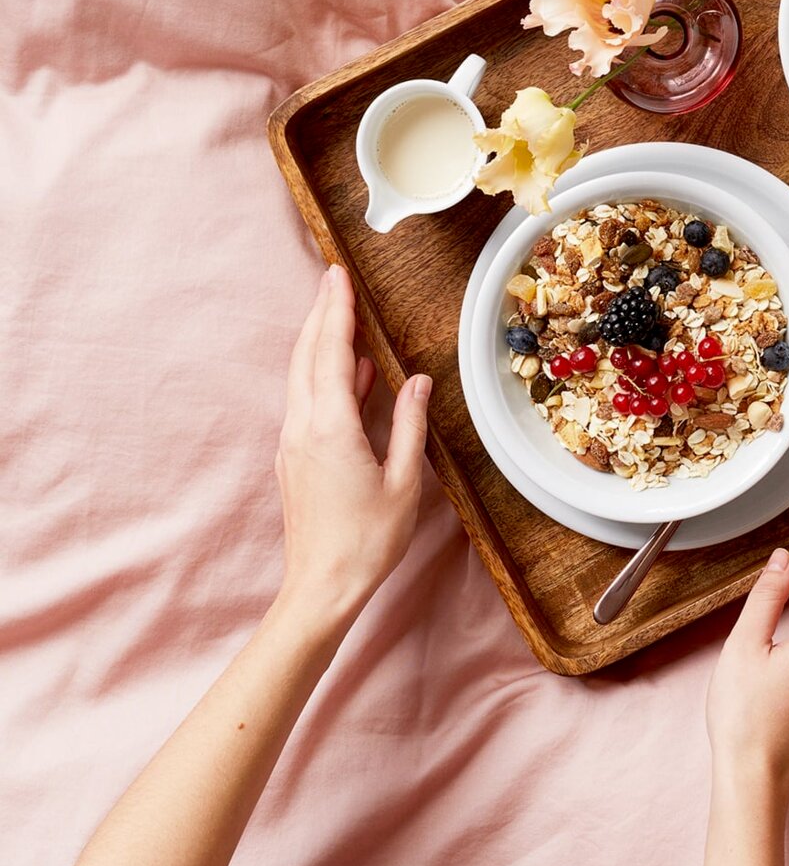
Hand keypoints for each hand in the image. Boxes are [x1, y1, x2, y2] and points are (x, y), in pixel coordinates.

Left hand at [273, 264, 431, 626]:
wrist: (321, 588)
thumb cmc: (368, 541)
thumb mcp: (403, 481)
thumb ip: (408, 424)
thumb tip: (417, 380)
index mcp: (331, 428)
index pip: (333, 353)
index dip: (337, 311)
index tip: (339, 276)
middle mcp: (304, 428)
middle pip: (308, 356)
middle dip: (322, 314)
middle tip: (333, 278)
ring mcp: (295, 443)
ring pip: (302, 377)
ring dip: (319, 341)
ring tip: (339, 312)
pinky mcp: (296, 458)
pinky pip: (307, 401)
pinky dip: (324, 375)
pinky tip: (352, 372)